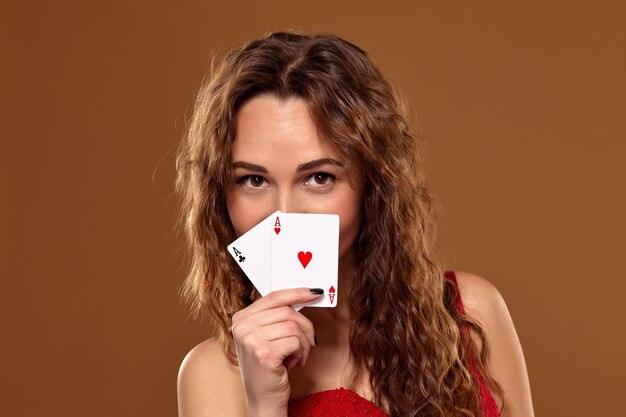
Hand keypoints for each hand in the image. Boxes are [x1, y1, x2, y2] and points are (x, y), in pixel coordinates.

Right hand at [230, 288, 321, 416]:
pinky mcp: (264, 353)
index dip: (296, 293)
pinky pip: (296, 341)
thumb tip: (305, 295)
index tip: (314, 293)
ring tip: (296, 356)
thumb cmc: (269, 368)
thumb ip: (278, 316)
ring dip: (303, 344)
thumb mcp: (268, 336)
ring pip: (294, 326)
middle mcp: (242, 327)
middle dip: (305, 327)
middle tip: (308, 343)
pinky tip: (292, 364)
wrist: (264, 399)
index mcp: (241, 319)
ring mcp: (250, 339)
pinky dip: (300, 353)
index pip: (273, 297)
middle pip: (287, 311)